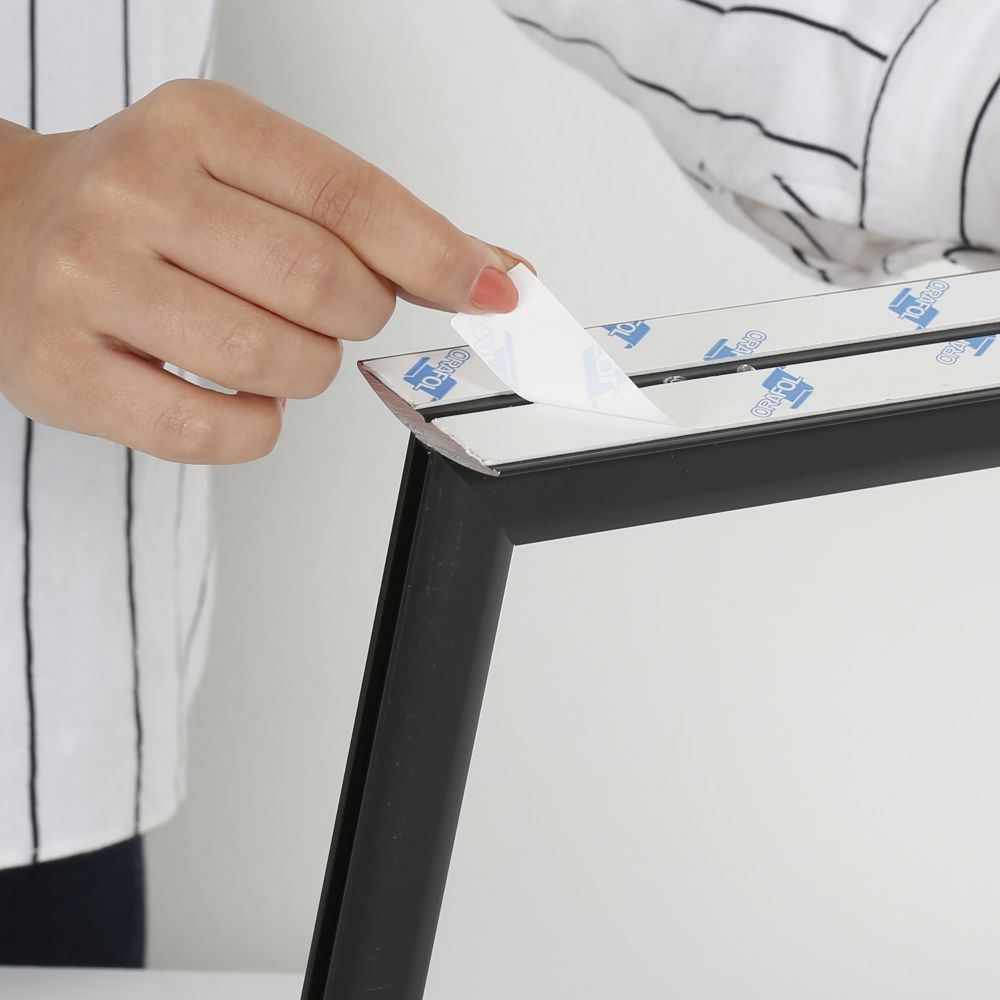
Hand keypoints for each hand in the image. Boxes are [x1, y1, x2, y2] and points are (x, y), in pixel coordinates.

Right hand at [0, 80, 524, 462]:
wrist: (1, 231)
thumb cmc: (145, 210)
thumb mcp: (251, 176)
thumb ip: (373, 223)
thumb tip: (499, 274)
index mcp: (197, 127)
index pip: (351, 197)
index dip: (437, 255)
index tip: (492, 290)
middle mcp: (136, 194)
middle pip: (324, 286)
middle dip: (357, 315)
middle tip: (326, 309)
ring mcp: (89, 283)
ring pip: (276, 361)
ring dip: (305, 370)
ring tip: (267, 345)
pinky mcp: (63, 370)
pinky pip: (216, 430)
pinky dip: (255, 426)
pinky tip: (236, 393)